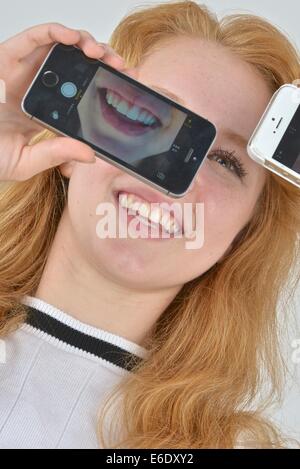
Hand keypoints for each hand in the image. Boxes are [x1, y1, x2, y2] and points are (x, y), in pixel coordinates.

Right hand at [0, 23, 127, 181]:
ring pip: (61, 46)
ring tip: (100, 53)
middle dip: (102, 60)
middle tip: (119, 66)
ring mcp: (24, 70)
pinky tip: (72, 38)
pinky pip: (34, 38)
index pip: (82, 91)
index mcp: (48, 110)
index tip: (126, 84)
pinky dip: (54, 32)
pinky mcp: (7, 57)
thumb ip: (57, 154)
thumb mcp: (28, 161)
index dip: (104, 83)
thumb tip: (90, 155)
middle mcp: (39, 87)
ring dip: (85, 43)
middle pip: (77, 64)